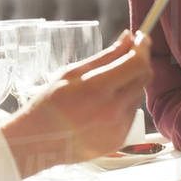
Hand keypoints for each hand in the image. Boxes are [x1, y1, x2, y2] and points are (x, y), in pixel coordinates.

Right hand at [0, 31, 151, 176]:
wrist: (37, 142)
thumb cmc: (48, 105)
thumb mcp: (72, 73)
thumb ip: (105, 56)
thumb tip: (128, 38)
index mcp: (97, 89)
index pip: (136, 64)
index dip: (142, 48)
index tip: (140, 38)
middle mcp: (112, 111)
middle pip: (143, 78)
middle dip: (139, 63)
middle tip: (128, 54)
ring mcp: (118, 128)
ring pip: (137, 95)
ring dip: (129, 84)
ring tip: (105, 86)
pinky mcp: (119, 139)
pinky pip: (130, 113)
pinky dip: (123, 103)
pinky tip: (102, 105)